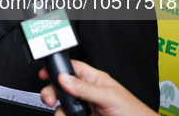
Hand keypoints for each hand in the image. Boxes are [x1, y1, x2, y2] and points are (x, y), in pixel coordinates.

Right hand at [39, 60, 155, 115]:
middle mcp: (87, 93)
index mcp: (94, 80)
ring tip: (66, 114)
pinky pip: (66, 115)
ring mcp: (84, 107)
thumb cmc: (134, 112)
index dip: (57, 68)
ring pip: (62, 105)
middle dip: (52, 92)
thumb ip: (86, 88)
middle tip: (50, 99)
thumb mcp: (109, 97)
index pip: (72, 68)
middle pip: (61, 87)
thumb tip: (65, 78)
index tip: (44, 73)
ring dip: (59, 109)